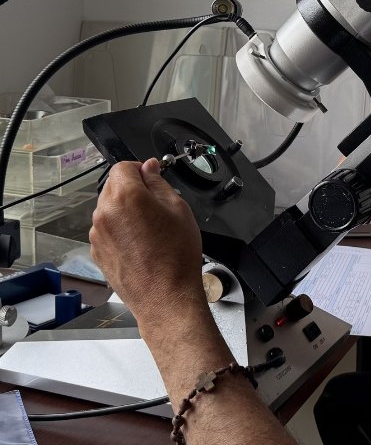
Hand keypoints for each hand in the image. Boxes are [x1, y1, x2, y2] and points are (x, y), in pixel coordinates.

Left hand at [89, 159, 205, 323]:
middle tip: (156, 203)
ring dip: (126, 209)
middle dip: (132, 188)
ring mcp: (98, 234)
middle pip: (113, 186)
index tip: (152, 176)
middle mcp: (105, 213)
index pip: (123, 167)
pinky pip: (107, 229)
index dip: (140, 169)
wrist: (165, 296)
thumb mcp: (179, 209)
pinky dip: (120, 229)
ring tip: (151, 227)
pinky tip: (142, 242)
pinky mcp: (97, 251)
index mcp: (125, 197)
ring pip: (109, 208)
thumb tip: (150, 169)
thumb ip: (159, 183)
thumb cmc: (176, 257)